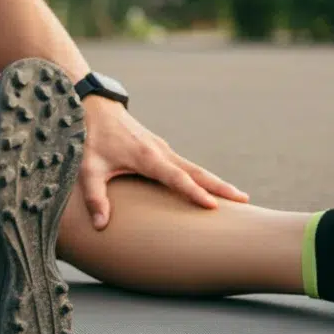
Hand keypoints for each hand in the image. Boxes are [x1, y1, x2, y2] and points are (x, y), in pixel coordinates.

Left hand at [78, 98, 248, 228]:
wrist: (96, 107)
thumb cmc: (91, 138)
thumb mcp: (88, 169)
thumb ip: (95, 197)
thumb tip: (101, 226)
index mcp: (147, 157)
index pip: (177, 178)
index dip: (195, 193)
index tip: (214, 206)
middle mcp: (161, 152)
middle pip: (197, 171)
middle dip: (220, 186)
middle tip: (244, 200)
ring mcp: (163, 149)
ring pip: (194, 167)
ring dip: (215, 181)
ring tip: (237, 197)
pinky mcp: (160, 149)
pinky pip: (185, 165)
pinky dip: (201, 176)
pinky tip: (208, 187)